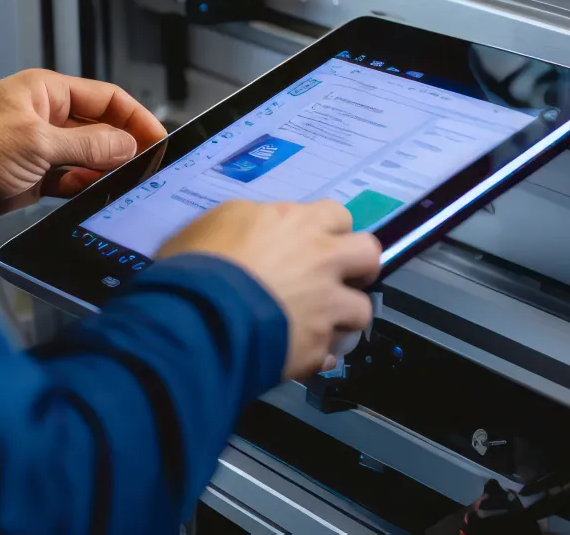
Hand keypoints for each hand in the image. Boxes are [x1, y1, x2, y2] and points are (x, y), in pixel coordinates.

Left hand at [0, 70, 166, 222]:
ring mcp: (38, 148)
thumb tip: (126, 145)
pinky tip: (102, 197)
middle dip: (125, 148)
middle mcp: (45, 117)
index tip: (160, 139)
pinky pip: (70, 181)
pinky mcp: (30, 177)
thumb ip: (85, 146)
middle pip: (100, 129)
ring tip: (132, 185)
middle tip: (152, 168)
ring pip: (87, 158)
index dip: (137, 118)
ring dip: (107, 172)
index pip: (107, 98)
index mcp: (46, 92)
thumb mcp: (34, 144)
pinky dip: (87, 189)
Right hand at [158, 200, 380, 380]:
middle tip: (333, 279)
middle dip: (357, 267)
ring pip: (361, 310)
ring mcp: (325, 306)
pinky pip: (330, 353)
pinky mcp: (316, 347)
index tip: (314, 242)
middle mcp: (322, 260)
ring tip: (317, 324)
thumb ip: (250, 224)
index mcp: (298, 223)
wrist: (200, 317)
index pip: (338, 215)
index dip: (329, 230)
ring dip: (342, 316)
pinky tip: (297, 355)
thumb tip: (258, 235)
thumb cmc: (199, 262)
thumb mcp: (217, 222)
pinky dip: (316, 354)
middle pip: (369, 255)